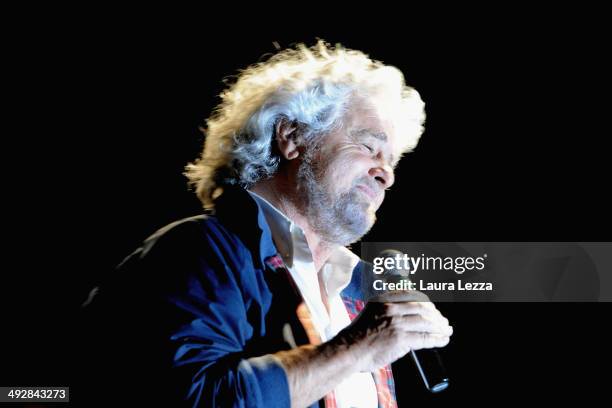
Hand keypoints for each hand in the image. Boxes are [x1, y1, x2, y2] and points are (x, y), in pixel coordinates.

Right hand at [334, 291, 452, 371]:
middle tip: (443, 322)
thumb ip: (385, 311)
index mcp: (383, 300)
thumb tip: (406, 317)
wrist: (348, 351)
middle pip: (422, 308)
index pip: (412, 295)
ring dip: (440, 327)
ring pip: (426, 322)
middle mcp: (390, 308)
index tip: (433, 309)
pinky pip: (425, 337)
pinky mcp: (400, 338)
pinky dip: (437, 339)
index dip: (426, 302)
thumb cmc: (357, 337)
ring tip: (446, 331)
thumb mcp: (370, 314)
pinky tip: (443, 340)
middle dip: (436, 315)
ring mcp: (396, 323)